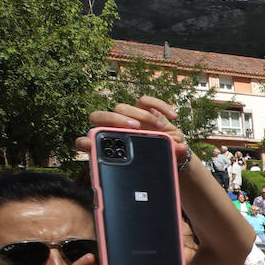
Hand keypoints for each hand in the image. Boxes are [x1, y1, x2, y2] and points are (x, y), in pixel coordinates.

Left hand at [73, 96, 187, 161]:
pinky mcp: (142, 108)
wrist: (171, 150)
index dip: (85, 142)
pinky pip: (145, 100)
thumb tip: (179, 148)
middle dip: (114, 119)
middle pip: (98, 116)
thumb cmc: (160, 159)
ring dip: (141, 115)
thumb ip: (169, 157)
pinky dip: (160, 106)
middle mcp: (113, 129)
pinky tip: (173, 116)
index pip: (87, 141)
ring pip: (121, 107)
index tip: (90, 144)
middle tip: (135, 127)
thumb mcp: (162, 163)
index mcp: (109, 146)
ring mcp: (127, 117)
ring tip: (160, 128)